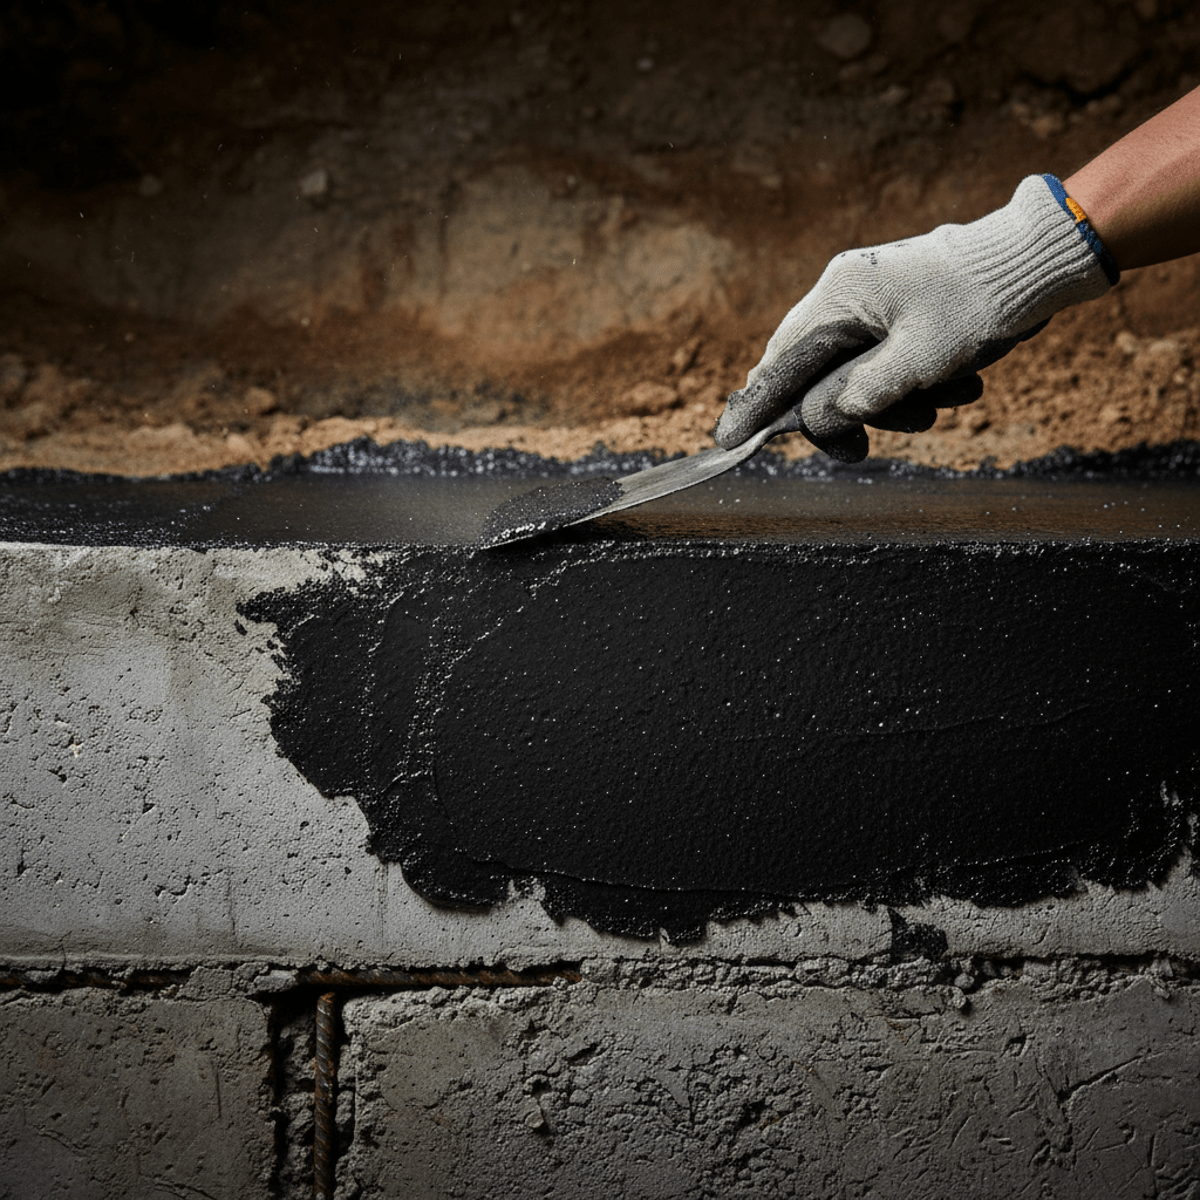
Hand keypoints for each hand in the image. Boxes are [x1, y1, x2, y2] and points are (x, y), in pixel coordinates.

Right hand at [715, 175, 1117, 461]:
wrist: (1039, 261)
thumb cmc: (978, 305)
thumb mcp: (915, 363)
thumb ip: (857, 396)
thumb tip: (816, 421)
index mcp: (840, 296)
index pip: (782, 361)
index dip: (757, 406)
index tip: (730, 441)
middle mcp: (847, 292)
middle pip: (816, 372)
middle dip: (846, 413)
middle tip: (862, 452)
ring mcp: (874, 299)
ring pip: (855, 371)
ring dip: (892, 402)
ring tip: (944, 404)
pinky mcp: (900, 308)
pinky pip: (884, 359)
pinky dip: (910, 383)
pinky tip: (954, 386)